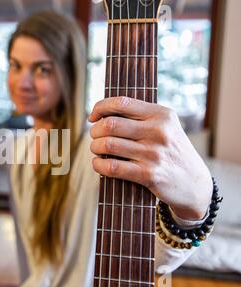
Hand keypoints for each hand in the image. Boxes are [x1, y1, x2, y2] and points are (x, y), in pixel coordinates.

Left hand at [89, 97, 212, 220]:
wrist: (194, 183)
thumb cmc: (170, 151)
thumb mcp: (165, 127)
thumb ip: (140, 117)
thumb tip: (101, 113)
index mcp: (161, 114)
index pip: (121, 102)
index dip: (100, 107)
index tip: (93, 117)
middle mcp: (158, 131)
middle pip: (110, 125)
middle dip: (95, 131)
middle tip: (95, 137)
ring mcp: (154, 154)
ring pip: (108, 145)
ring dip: (95, 148)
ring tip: (97, 150)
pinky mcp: (149, 175)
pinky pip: (112, 167)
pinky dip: (98, 165)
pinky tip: (99, 164)